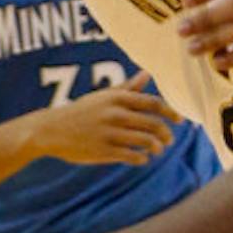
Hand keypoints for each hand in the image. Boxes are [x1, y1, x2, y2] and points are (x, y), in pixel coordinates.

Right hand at [26, 70, 181, 165]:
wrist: (51, 130)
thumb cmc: (82, 111)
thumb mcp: (103, 97)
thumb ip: (127, 88)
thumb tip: (147, 74)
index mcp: (117, 98)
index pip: (153, 104)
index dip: (171, 113)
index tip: (180, 121)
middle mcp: (115, 114)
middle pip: (154, 124)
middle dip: (166, 134)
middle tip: (168, 140)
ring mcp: (109, 133)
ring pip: (146, 142)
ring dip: (156, 148)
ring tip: (157, 150)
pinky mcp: (104, 151)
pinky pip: (132, 156)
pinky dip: (142, 158)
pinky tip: (141, 158)